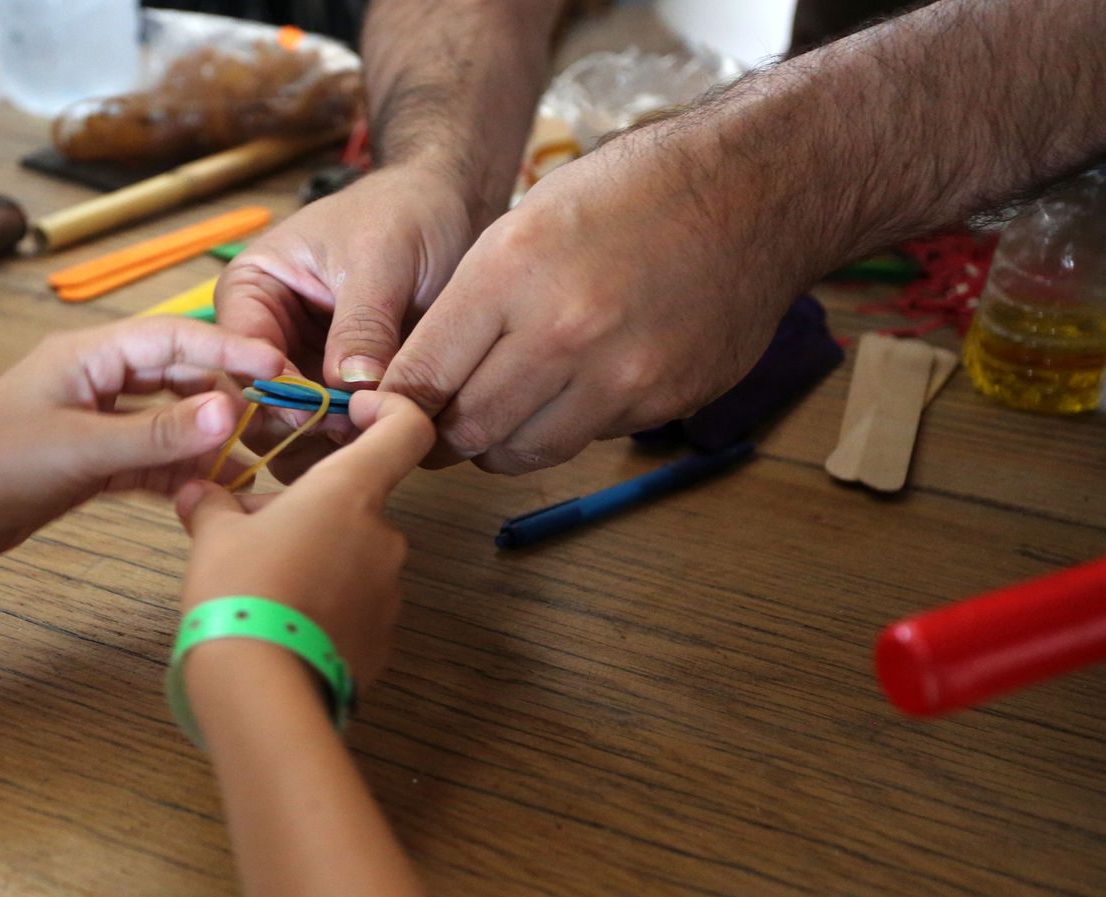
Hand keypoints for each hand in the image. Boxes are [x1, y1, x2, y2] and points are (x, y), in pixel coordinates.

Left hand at [0, 318, 283, 566]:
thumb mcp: (82, 449)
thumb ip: (159, 433)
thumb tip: (232, 410)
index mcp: (89, 354)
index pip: (176, 337)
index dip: (231, 347)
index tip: (280, 365)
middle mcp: (97, 380)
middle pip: (179, 375)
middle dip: (229, 391)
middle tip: (281, 413)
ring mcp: (96, 421)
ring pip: (169, 420)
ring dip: (209, 437)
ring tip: (260, 452)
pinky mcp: (91, 462)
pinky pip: (151, 459)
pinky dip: (181, 471)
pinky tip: (216, 485)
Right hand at [174, 391, 433, 688]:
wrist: (261, 688)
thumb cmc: (239, 592)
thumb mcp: (213, 536)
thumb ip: (214, 504)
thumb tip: (200, 491)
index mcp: (351, 492)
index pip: (406, 428)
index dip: (390, 408)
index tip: (358, 409)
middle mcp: (384, 536)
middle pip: (358, 503)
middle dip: (312, 511)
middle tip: (255, 532)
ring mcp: (389, 592)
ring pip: (354, 557)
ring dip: (317, 559)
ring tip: (263, 587)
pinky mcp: (384, 639)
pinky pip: (356, 606)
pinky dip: (326, 605)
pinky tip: (283, 624)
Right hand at [213, 166, 477, 479]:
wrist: (451, 211)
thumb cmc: (406, 213)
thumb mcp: (382, 259)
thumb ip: (362, 324)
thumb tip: (350, 389)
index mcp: (250, 290)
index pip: (240, 355)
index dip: (274, 390)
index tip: (322, 410)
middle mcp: (265, 337)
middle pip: (256, 407)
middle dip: (301, 427)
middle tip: (356, 432)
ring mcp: (302, 370)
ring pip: (292, 434)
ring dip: (328, 446)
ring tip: (376, 438)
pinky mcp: (338, 395)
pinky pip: (333, 436)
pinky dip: (354, 447)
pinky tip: (385, 443)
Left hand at [381, 131, 806, 473]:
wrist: (754, 192)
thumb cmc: (629, 194)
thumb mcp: (524, 223)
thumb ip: (469, 304)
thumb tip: (419, 379)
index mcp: (511, 273)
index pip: (422, 377)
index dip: (398, 407)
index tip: (393, 413)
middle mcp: (562, 332)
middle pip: (467, 429)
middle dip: (445, 436)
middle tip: (442, 426)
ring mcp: (618, 375)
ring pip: (522, 453)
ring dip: (501, 444)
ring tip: (504, 414)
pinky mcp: (662, 401)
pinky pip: (587, 439)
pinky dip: (568, 425)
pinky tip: (578, 386)